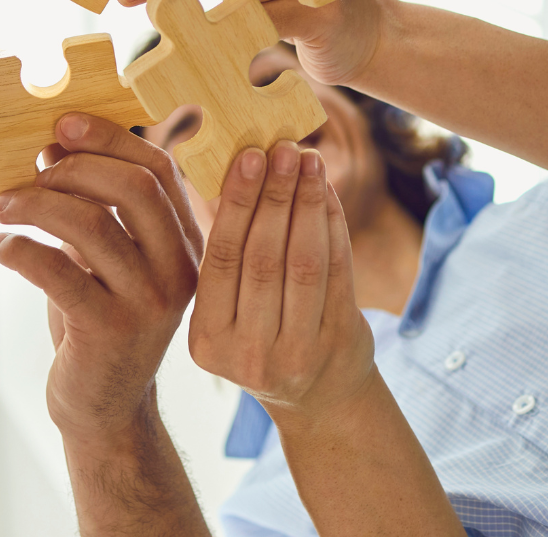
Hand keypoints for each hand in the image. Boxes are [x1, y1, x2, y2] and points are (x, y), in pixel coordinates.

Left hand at [0, 113, 202, 439]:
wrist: (105, 407)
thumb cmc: (101, 318)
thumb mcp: (113, 259)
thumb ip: (101, 206)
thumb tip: (53, 143)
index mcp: (185, 242)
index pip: (160, 169)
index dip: (110, 138)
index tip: (63, 125)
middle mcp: (178, 269)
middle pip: (135, 188)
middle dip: (76, 166)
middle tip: (32, 167)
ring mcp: (146, 301)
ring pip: (92, 224)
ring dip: (37, 203)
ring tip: (3, 207)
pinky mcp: (108, 330)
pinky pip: (58, 271)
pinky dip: (20, 249)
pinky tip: (1, 247)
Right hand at [189, 142, 372, 418]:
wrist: (318, 399)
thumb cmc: (262, 337)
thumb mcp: (227, 315)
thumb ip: (225, 258)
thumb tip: (235, 170)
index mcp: (208, 341)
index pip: (221, 259)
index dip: (237, 204)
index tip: (248, 156)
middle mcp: (249, 354)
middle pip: (263, 256)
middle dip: (275, 194)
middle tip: (281, 148)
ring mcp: (297, 353)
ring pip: (303, 261)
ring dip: (307, 202)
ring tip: (308, 159)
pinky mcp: (339, 343)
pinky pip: (338, 271)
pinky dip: (333, 225)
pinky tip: (328, 192)